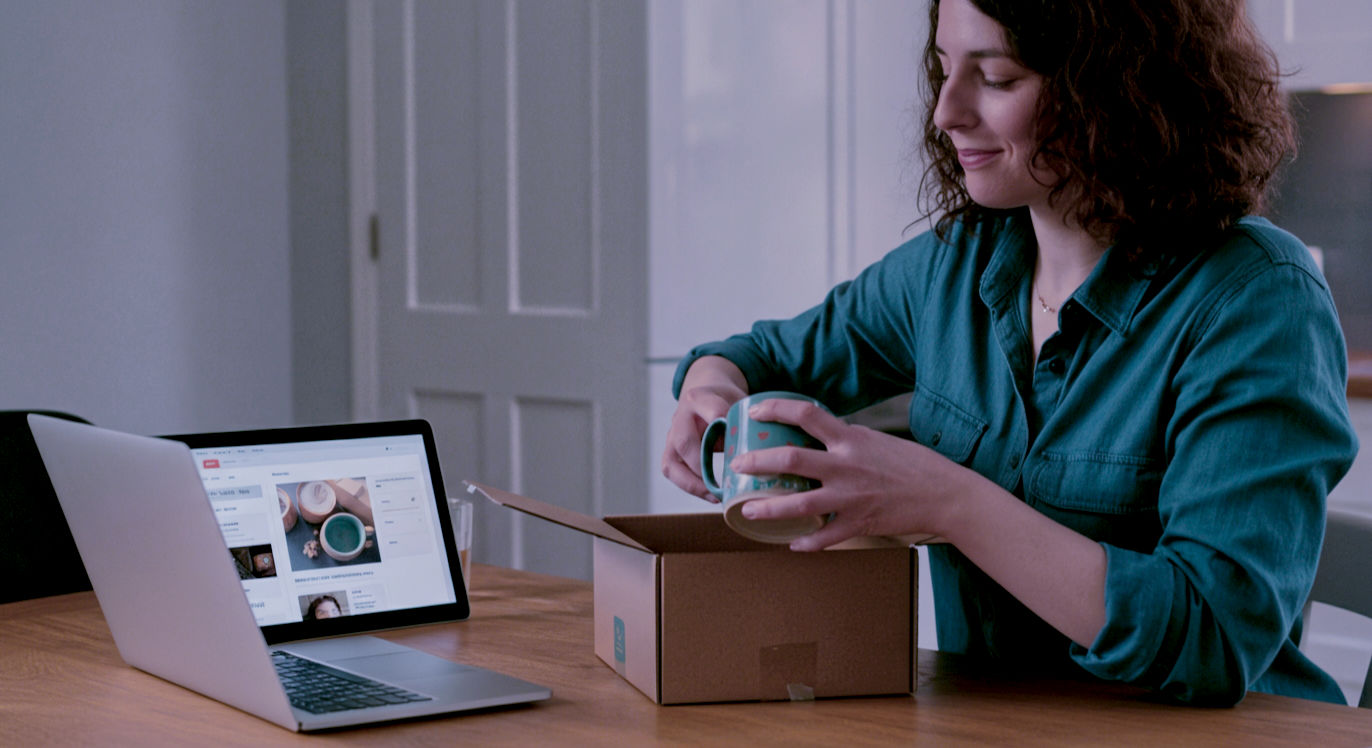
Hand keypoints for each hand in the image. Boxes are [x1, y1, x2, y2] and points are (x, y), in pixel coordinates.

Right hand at [660, 357, 748, 500]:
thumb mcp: (737, 401)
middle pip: (684, 442)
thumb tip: (758, 453)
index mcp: (699, 398)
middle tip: (722, 483)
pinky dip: (690, 486)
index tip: (736, 440)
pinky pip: (672, 472)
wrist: (703, 393)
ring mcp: (672, 436)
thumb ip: (744, 421)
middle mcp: (680, 417)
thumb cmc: (724, 401)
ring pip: (671, 463)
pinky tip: (709, 494)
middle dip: (703, 466)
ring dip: (693, 483)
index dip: (722, 423)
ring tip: (714, 496)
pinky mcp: (670, 452)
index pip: (711, 411)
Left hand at [731, 396, 968, 550]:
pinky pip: (826, 537)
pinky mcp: (860, 524)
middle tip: (738, 464)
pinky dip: (808, 542)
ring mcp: (851, 497)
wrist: (945, 494)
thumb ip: (846, 438)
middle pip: (791, 459)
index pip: (807, 414)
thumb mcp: (876, 440)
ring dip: (770, 508)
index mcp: (850, 439)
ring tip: (748, 509)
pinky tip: (793, 544)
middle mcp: (846, 465)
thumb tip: (820, 434)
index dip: (777, 408)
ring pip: (800, 504)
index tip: (756, 410)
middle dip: (758, 462)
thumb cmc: (914, 464)